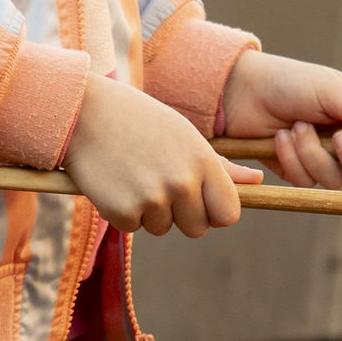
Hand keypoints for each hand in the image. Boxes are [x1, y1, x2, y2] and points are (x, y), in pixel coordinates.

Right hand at [65, 74, 259, 236]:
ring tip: (133, 175)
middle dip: (181, 216)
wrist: (83, 111)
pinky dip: (123, 212)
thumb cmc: (139, 120)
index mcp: (203, 161)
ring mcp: (152, 198)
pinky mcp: (122, 211)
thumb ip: (221, 165)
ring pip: (162, 229)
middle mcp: (182, 182)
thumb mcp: (184, 135)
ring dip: (149, 212)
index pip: (228, 214)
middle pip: (197, 229)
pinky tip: (114, 182)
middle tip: (158, 184)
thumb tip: (258, 182)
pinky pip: (133, 228)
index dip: (214, 212)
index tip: (198, 200)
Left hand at [217, 52, 341, 189]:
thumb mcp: (331, 90)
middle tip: (337, 137)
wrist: (241, 91)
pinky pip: (305, 182)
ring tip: (295, 127)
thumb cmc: (290, 82)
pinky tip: (279, 138)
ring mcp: (323, 158)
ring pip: (335, 180)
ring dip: (313, 154)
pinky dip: (291, 160)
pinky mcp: (298, 170)